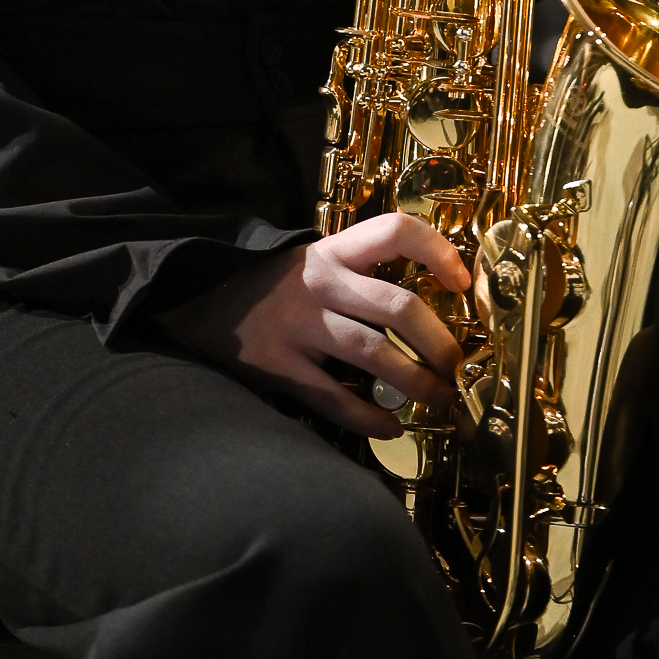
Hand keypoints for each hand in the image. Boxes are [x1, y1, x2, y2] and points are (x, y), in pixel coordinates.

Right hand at [158, 212, 468, 437]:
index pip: (394, 230)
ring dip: (416, 382)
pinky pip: (334, 398)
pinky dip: (369, 418)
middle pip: (398, 305)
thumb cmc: (269, 288)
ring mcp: (298, 324)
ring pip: (373, 354)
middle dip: (439, 343)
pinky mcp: (278, 365)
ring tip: (439, 399)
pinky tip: (390, 428)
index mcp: (331, 251)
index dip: (437, 251)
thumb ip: (357, 275)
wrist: (195, 301)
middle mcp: (319, 282)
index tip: (464, 282)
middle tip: (458, 368)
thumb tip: (424, 311)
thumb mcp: (311, 263)